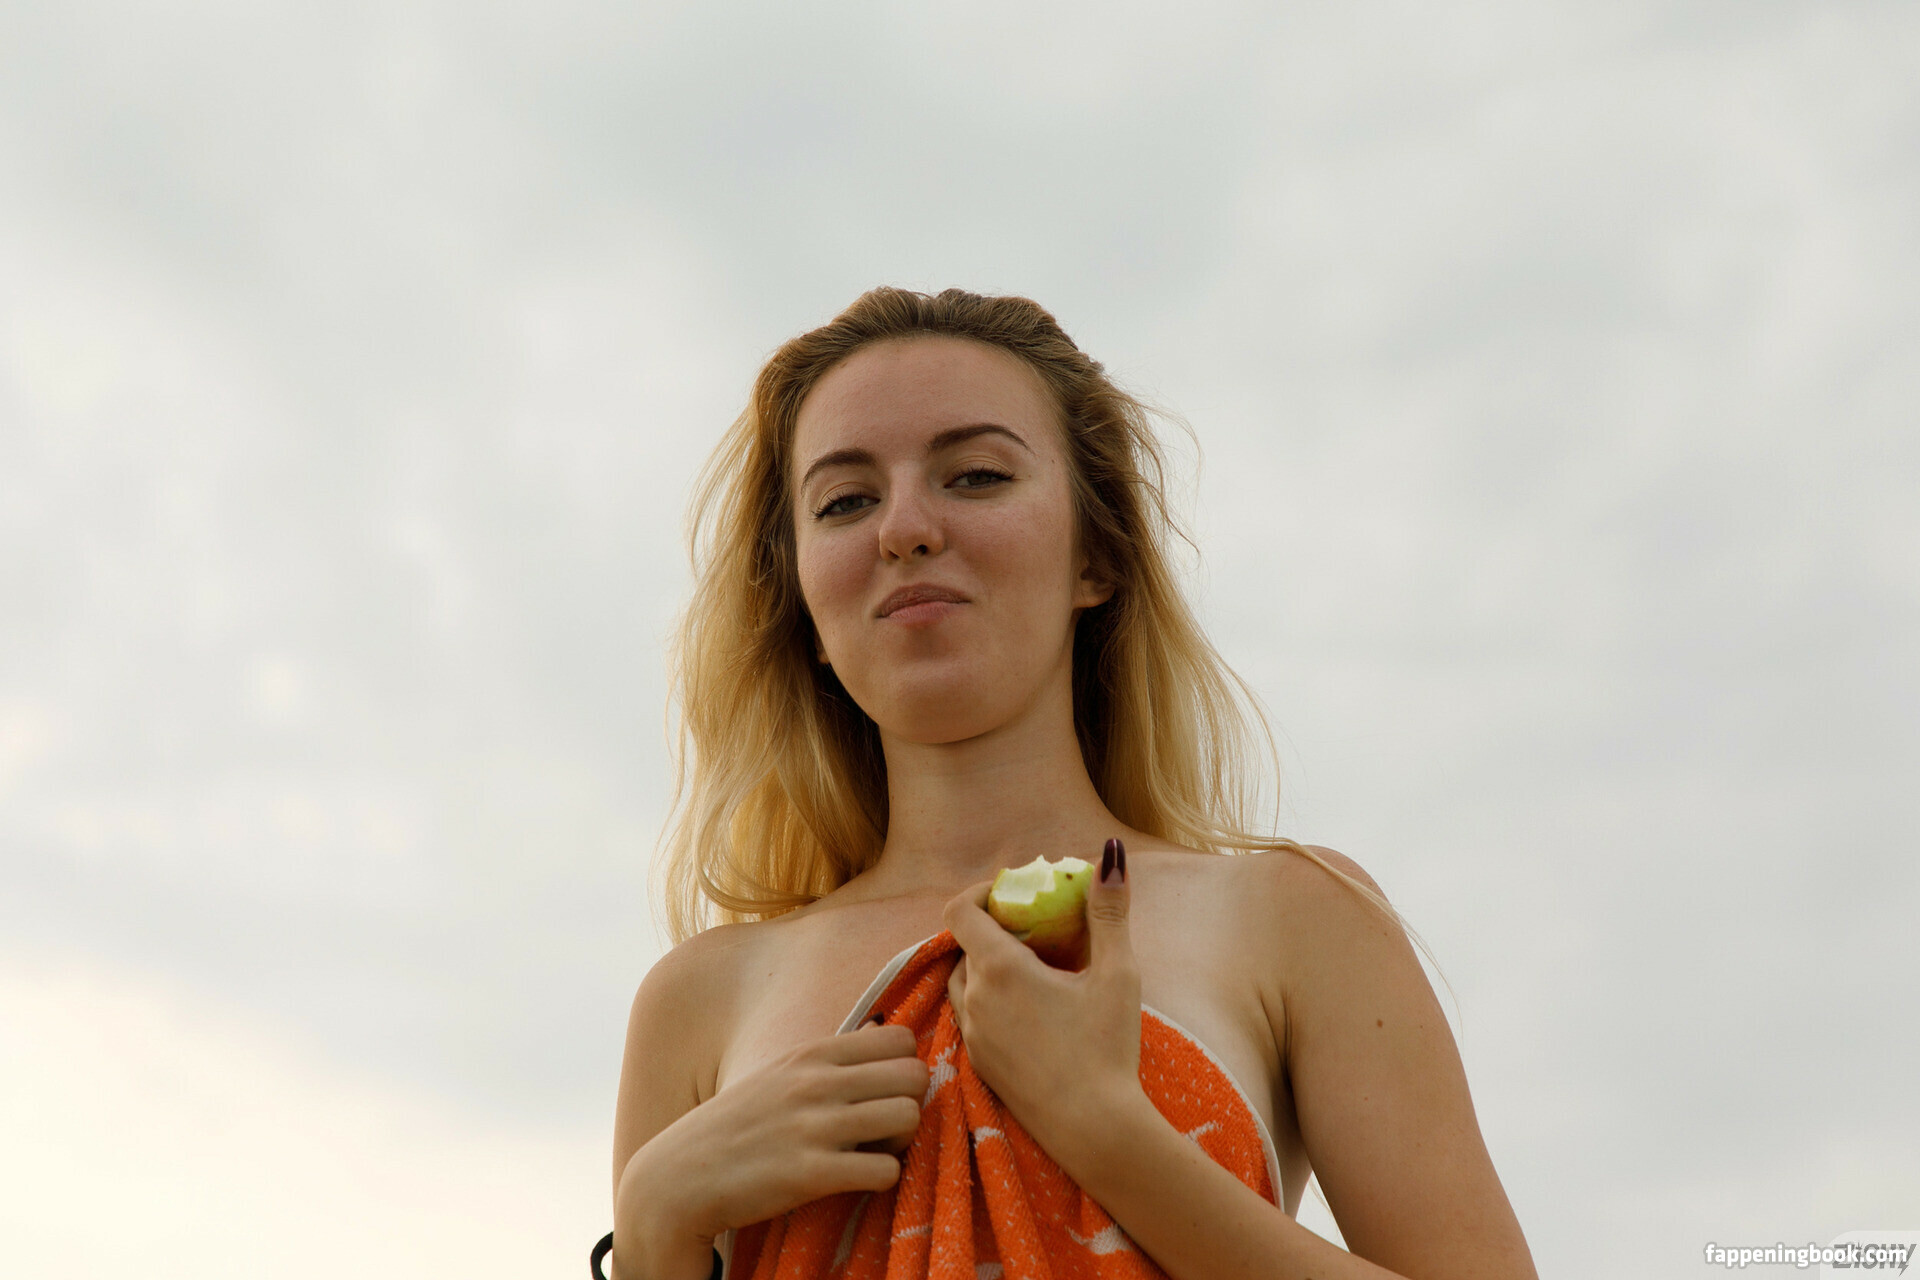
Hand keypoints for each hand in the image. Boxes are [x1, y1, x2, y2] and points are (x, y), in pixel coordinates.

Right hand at [616, 1022, 928, 1254]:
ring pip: (908, 1116)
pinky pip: (885, 1170)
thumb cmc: (737, 1126)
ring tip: (873, 1153)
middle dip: (910, 1104)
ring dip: (901, 1141)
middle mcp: (816, 1082)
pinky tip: (856, 1180)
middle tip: (884, 1129)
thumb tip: (882, 1033)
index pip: (899, 1039)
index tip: (882, 1094)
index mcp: (811, 1053)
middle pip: (914, 1075)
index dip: (901, 1069)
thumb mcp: (780, 1074)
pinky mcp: (810, 1173)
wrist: (679, 1177)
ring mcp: (813, 1126)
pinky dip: (881, 1179)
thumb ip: (830, 1059)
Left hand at [942, 837, 1144, 1167]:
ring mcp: (971, 1034)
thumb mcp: (1117, 973)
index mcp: (998, 969)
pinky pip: (972, 1016)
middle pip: (965, 945)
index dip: (980, 893)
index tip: (1013, 893)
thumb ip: (1109, 911)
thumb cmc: (1106, 1048)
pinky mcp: (978, 1063)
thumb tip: (1110, 854)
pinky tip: (1035, 1013)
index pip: (959, 910)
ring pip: (965, 982)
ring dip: (989, 967)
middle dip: (994, 930)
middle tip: (1036, 932)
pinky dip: (991, 1001)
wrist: (1094, 1129)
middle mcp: (973, 999)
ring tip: (1036, 972)